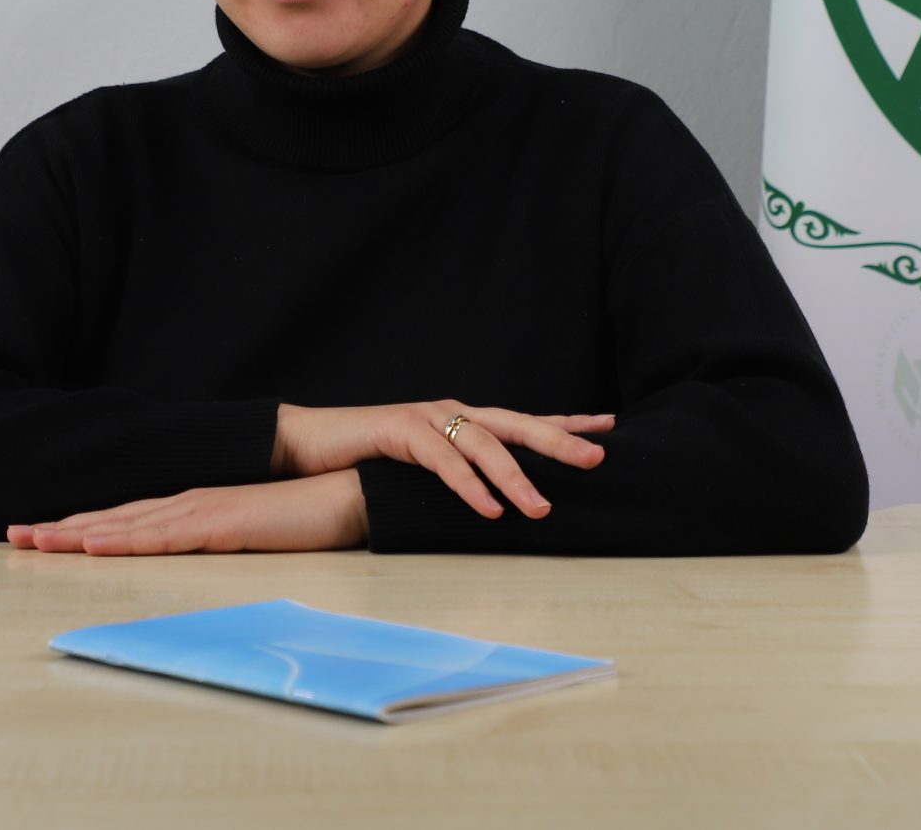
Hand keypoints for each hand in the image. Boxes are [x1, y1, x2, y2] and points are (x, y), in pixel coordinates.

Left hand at [6, 470, 366, 554]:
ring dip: (78, 534)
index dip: (82, 527)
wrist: (352, 493)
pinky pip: (164, 536)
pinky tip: (92, 545)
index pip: (127, 520)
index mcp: (194, 508)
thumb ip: (220, 541)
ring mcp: (204, 511)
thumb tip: (192, 556)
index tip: (41, 534)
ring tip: (35, 541)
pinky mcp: (223, 524)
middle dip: (62, 528)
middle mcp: (190, 504)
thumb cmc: (308, 516)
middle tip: (14, 536)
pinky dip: (123, 540)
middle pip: (115, 519)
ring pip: (127, 526)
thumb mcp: (250, 535)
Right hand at [272, 400, 615, 519]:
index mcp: (462, 419)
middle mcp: (452, 412)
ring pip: (483, 444)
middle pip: (516, 424)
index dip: (566, 422)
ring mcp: (427, 417)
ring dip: (515, 478)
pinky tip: (490, 509)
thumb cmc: (370, 460)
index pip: (524, 419)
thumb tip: (501, 501)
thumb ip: (461, 474)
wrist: (311, 443)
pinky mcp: (400, 430)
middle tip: (598, 458)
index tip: (609, 426)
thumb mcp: (425, 468)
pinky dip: (469, 486)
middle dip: (559, 440)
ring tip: (542, 509)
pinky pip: (443, 461)